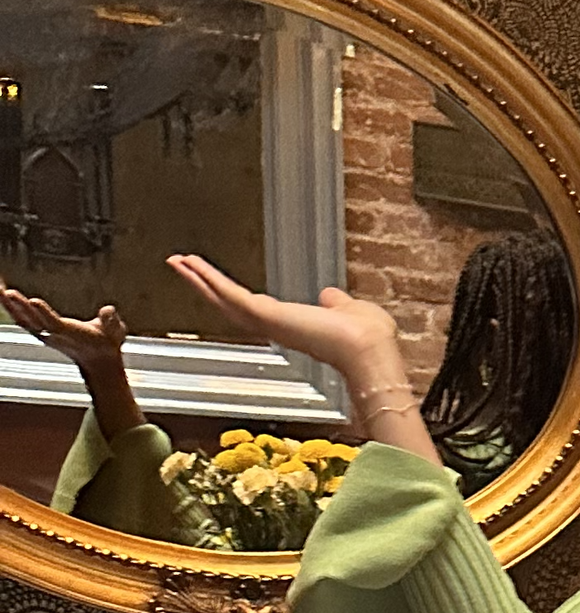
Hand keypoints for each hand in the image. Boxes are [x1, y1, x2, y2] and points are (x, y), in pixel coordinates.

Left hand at [0, 288, 126, 367]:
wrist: (98, 361)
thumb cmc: (106, 342)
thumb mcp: (116, 332)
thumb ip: (112, 322)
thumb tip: (108, 311)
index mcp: (70, 333)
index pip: (55, 324)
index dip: (45, 313)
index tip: (34, 301)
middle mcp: (53, 334)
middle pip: (33, 320)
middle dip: (20, 307)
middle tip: (8, 291)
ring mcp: (43, 333)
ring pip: (22, 319)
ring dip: (9, 306)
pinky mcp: (38, 329)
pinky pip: (20, 317)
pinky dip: (10, 306)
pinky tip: (2, 293)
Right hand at [164, 255, 402, 389]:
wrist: (369, 351)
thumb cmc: (368, 337)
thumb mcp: (348, 311)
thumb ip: (335, 304)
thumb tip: (329, 296)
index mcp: (293, 325)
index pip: (253, 307)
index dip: (232, 294)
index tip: (215, 282)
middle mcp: (275, 327)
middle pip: (230, 304)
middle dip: (205, 286)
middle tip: (180, 267)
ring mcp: (268, 323)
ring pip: (224, 299)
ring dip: (199, 279)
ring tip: (176, 261)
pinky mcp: (266, 316)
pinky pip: (231, 294)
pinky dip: (210, 279)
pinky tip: (191, 264)